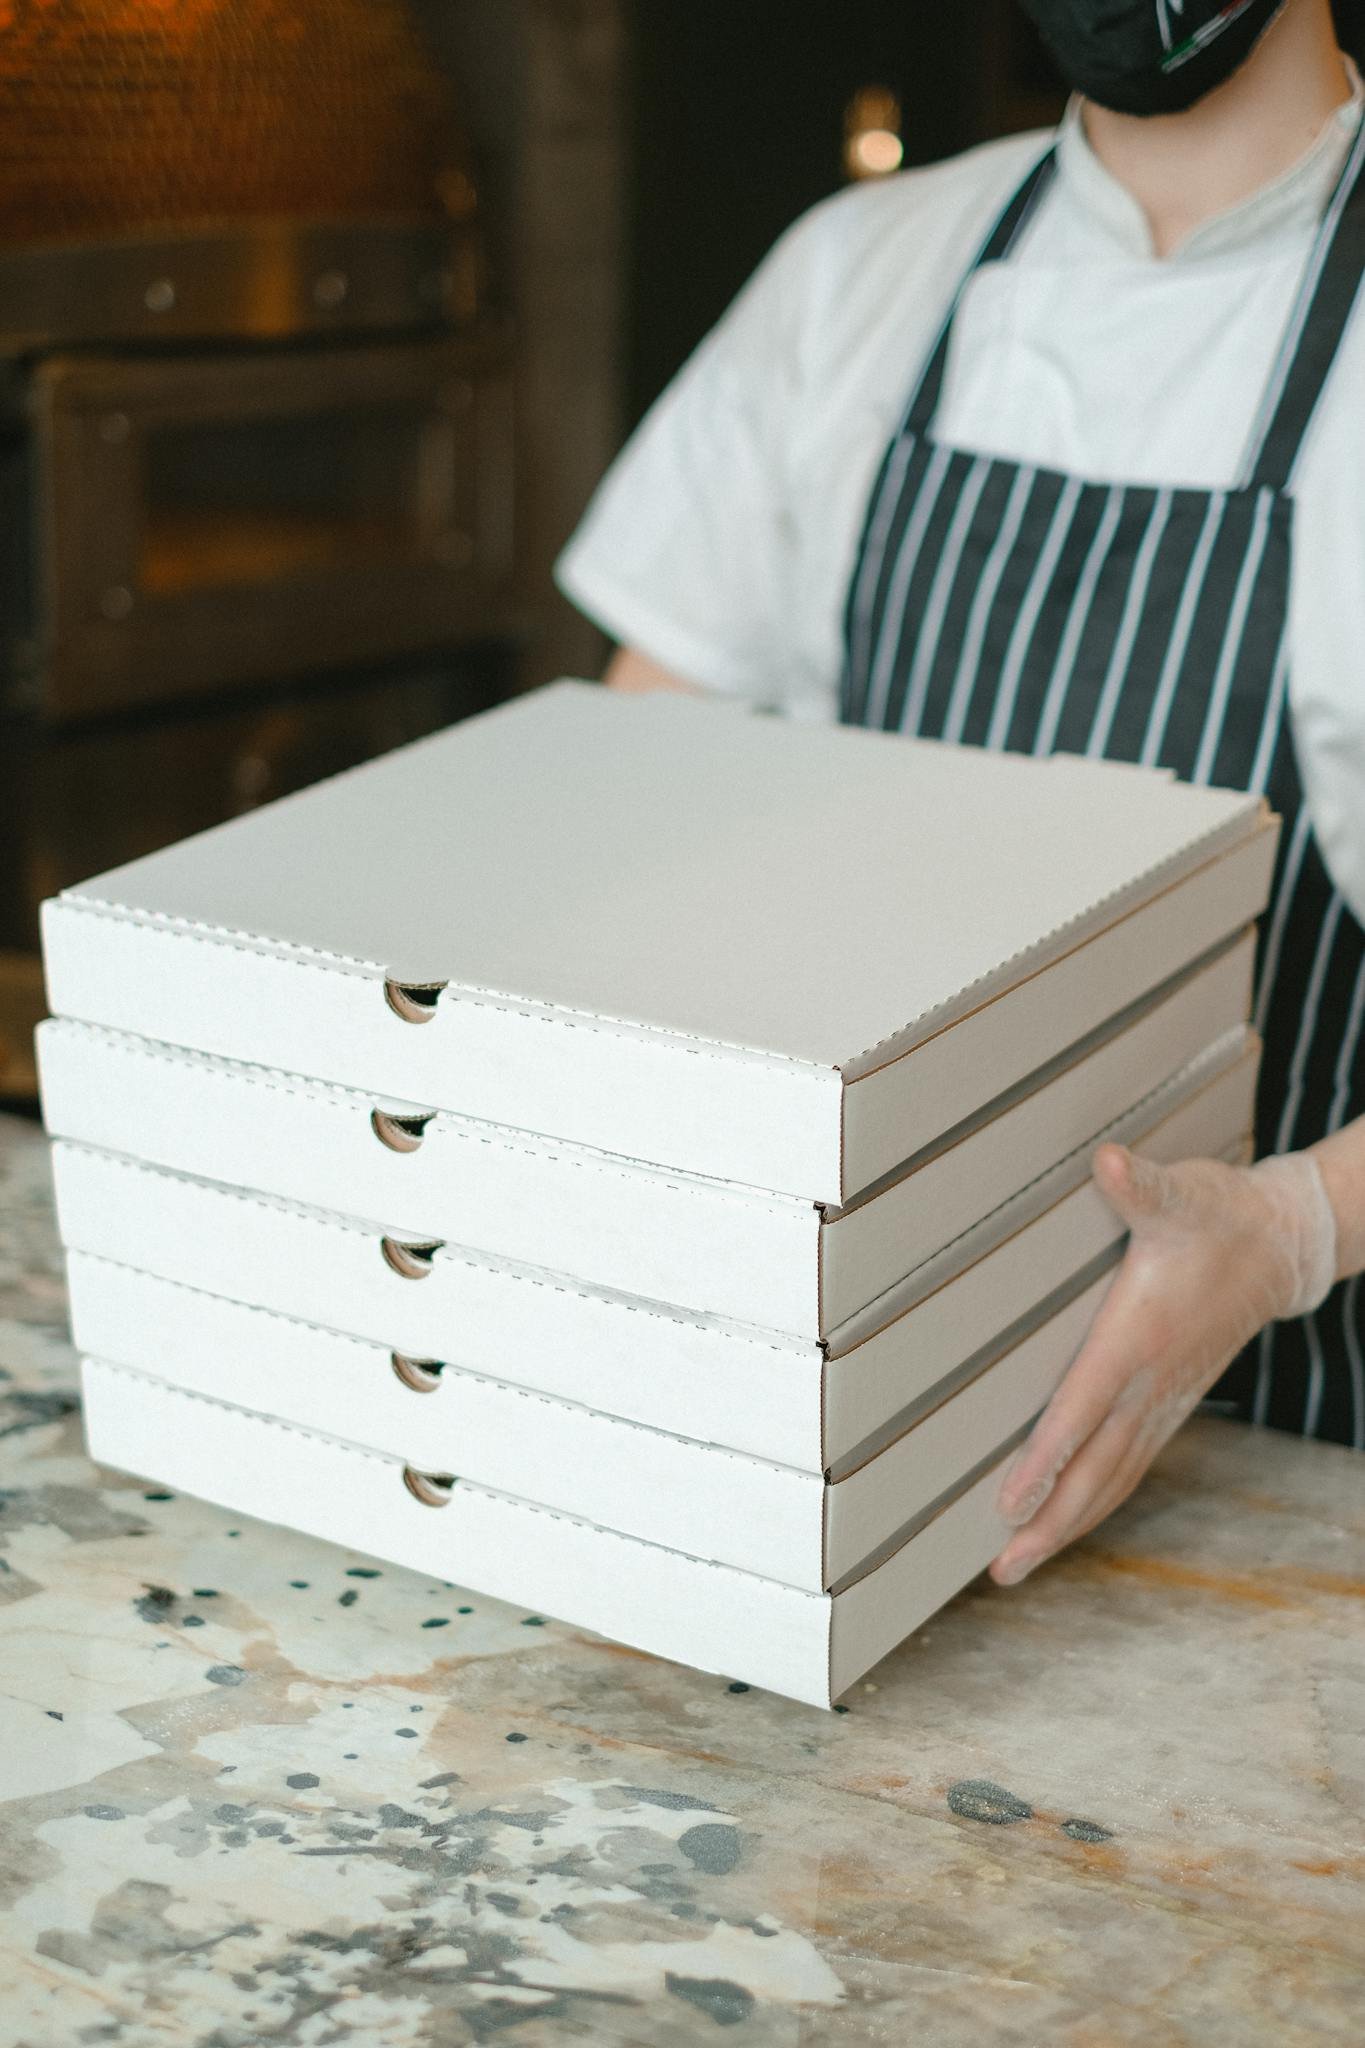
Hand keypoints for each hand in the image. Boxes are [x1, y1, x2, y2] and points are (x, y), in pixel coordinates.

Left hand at [990, 1140, 1337, 1586]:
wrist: (1280, 1245)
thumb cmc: (1219, 1215)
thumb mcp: (1181, 1192)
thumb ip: (1140, 1185)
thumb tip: (1109, 1161)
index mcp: (1139, 1337)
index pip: (1082, 1409)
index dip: (1046, 1458)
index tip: (1009, 1504)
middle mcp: (1151, 1382)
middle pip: (1095, 1470)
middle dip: (1049, 1523)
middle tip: (1001, 1571)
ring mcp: (1164, 1400)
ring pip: (1112, 1479)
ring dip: (1067, 1524)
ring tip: (1018, 1564)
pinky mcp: (1170, 1404)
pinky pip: (1128, 1466)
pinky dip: (1095, 1500)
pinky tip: (1066, 1521)